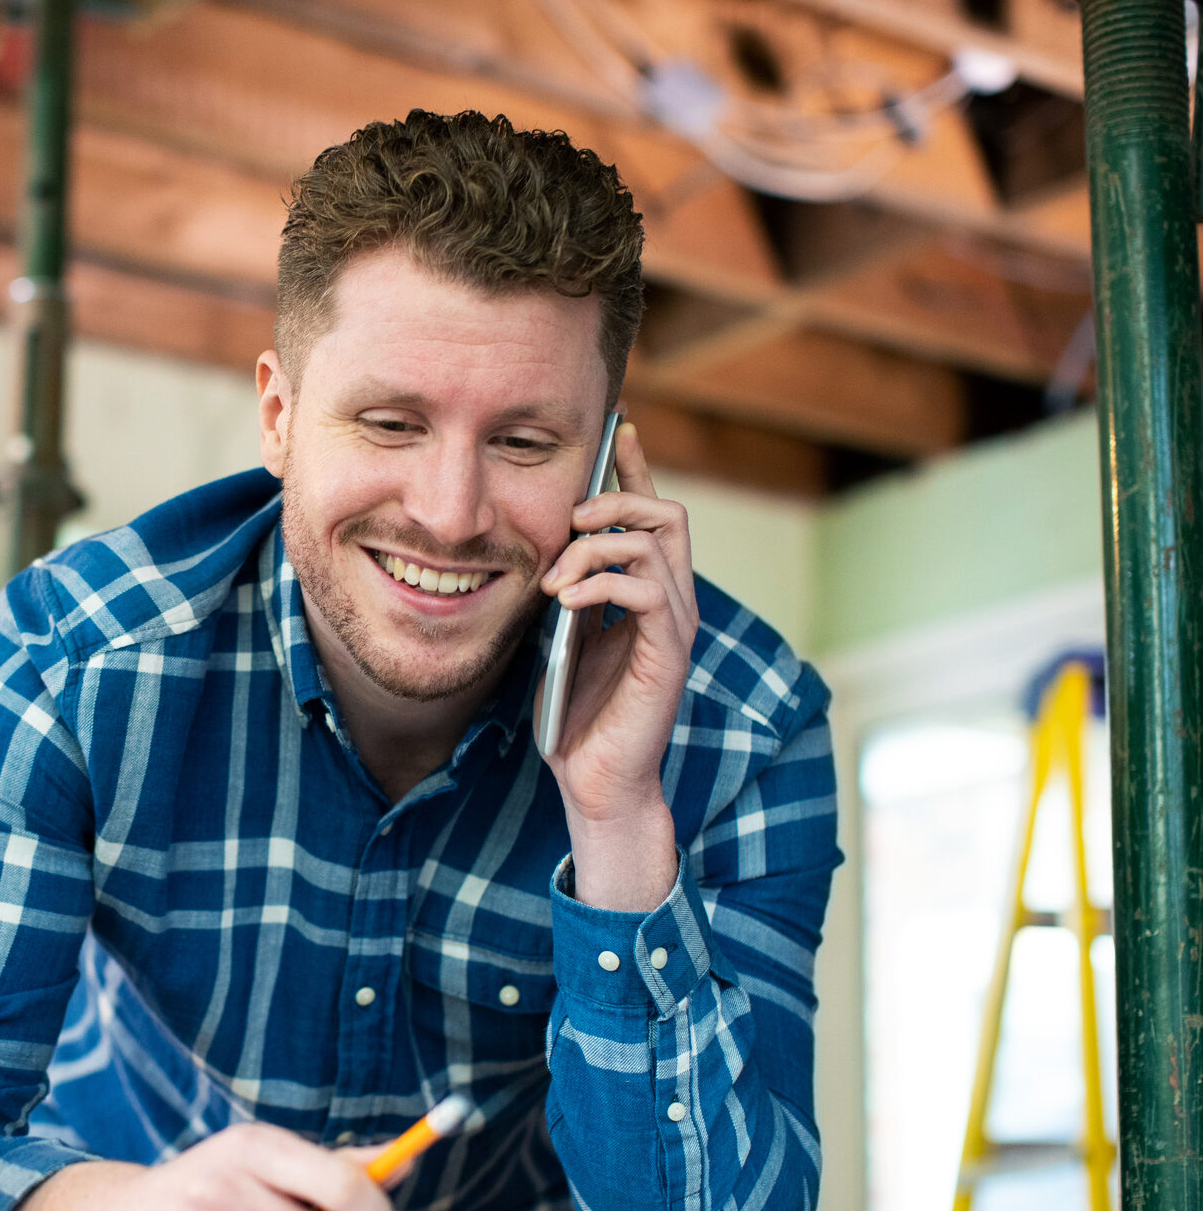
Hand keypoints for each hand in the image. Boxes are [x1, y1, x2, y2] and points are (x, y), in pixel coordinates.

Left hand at [534, 421, 692, 908]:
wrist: (594, 782)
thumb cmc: (574, 716)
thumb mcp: (556, 638)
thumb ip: (560, 592)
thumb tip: (537, 548)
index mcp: (645, 594)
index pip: (649, 514)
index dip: (634, 468)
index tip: (617, 428)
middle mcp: (670, 601)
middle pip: (667, 513)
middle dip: (616, 498)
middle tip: (570, 519)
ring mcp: (674, 626)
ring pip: (656, 542)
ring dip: (596, 546)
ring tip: (554, 578)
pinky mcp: (668, 654)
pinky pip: (648, 590)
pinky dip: (603, 582)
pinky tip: (565, 601)